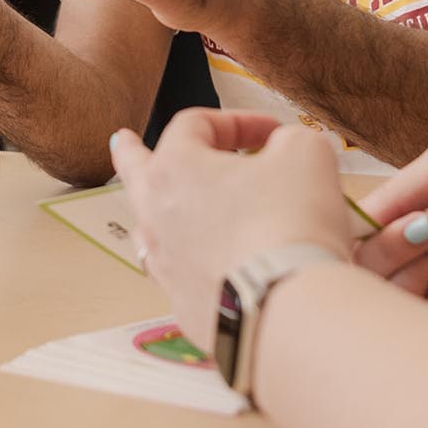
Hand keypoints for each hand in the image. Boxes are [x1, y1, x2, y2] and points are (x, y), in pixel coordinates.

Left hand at [111, 110, 352, 351]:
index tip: (273, 132)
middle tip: (122, 139)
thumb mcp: (305, 154)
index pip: (195, 125)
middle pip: (136, 172)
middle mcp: (156, 214)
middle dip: (131, 152)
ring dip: (155, 211)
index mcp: (175, 167)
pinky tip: (200, 263)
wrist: (289, 307)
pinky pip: (178, 275)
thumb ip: (289, 140)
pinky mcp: (185, 306)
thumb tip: (284, 148)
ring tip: (154, 205)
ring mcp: (165, 264)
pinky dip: (190, 262)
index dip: (237, 120)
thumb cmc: (291, 221)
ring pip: (148, 227)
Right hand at [354, 139, 427, 325]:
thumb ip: (397, 193)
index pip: (355, 241)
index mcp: (405, 218)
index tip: (382, 220)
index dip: (358, 236)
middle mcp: (418, 256)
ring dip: (422, 267)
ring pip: (399, 300)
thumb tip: (351, 223)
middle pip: (368, 276)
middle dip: (392, 251)